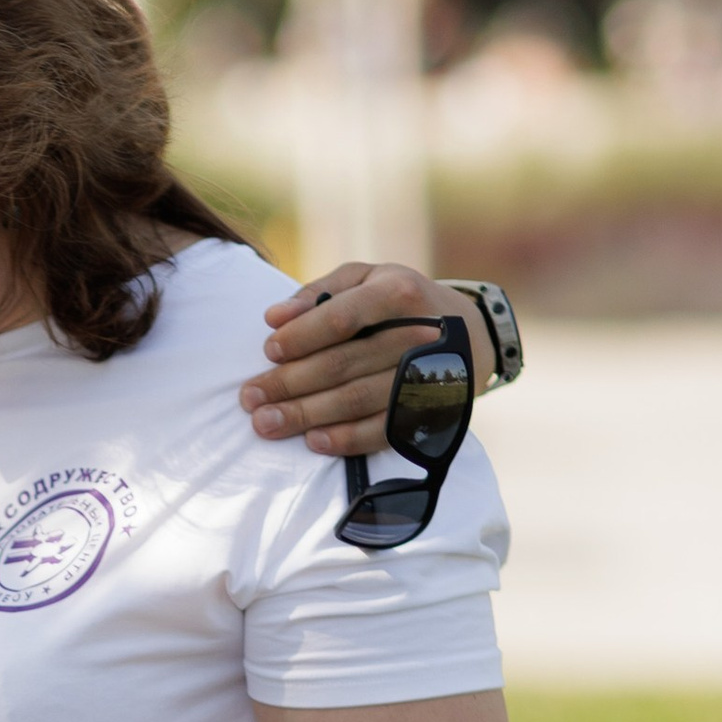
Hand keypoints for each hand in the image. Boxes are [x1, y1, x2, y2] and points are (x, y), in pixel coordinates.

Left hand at [240, 262, 493, 456]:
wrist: (471, 332)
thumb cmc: (400, 303)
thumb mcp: (366, 279)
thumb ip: (319, 292)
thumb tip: (273, 317)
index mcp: (400, 292)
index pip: (344, 315)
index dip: (302, 335)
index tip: (268, 351)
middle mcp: (419, 333)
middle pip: (345, 363)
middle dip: (291, 383)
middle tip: (250, 398)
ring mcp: (428, 376)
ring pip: (359, 399)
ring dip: (308, 415)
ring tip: (266, 425)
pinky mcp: (433, 411)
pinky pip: (385, 430)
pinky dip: (348, 439)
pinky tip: (313, 442)